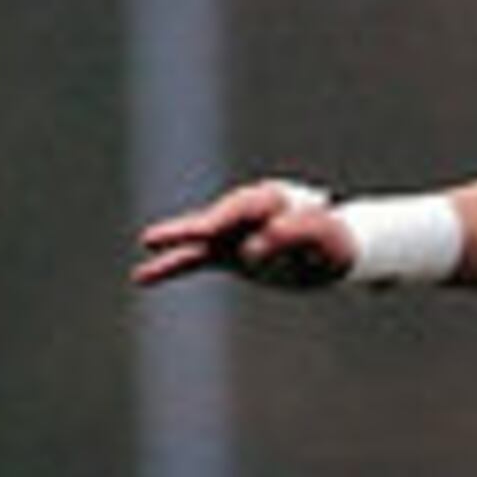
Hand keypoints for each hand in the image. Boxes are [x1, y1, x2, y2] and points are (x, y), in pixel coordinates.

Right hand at [134, 181, 352, 289]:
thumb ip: (297, 235)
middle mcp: (248, 212)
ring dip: (178, 238)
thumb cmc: (335, 243)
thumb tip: (253, 247)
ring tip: (148, 240)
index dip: (238, 218)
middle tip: (197, 231)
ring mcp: (232, 232)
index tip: (236, 242)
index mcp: (276, 200)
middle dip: (206, 223)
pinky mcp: (224, 254)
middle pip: (222, 215)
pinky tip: (141, 277)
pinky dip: (170, 267)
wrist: (334, 253)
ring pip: (201, 235)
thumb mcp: (328, 240)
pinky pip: (193, 260)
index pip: (255, 206)